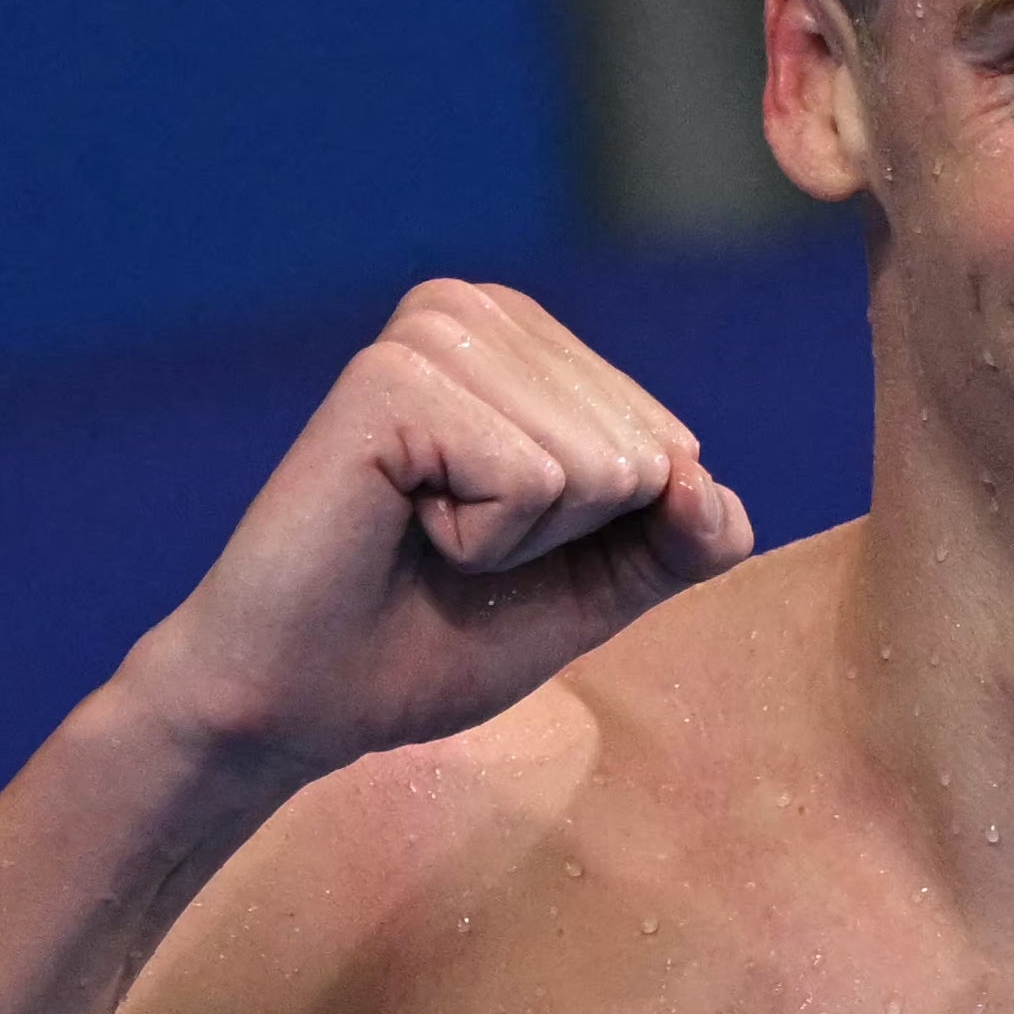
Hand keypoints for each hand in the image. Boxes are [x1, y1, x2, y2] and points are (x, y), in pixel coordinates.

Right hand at [128, 282, 756, 786]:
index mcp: (523, 339)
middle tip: (452, 548)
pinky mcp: (391, 379)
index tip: (495, 545)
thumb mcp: (597, 588)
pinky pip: (534, 479)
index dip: (599, 534)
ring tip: (426, 534)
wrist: (302, 701)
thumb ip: (684, 539)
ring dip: (523, 539)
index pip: (670, 446)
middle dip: (564, 536)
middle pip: (645, 452)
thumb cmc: (434, 637)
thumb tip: (711, 485)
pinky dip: (481, 538)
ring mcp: (430, 336)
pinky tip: (401, 525)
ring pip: (599, 464)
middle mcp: (474, 312)